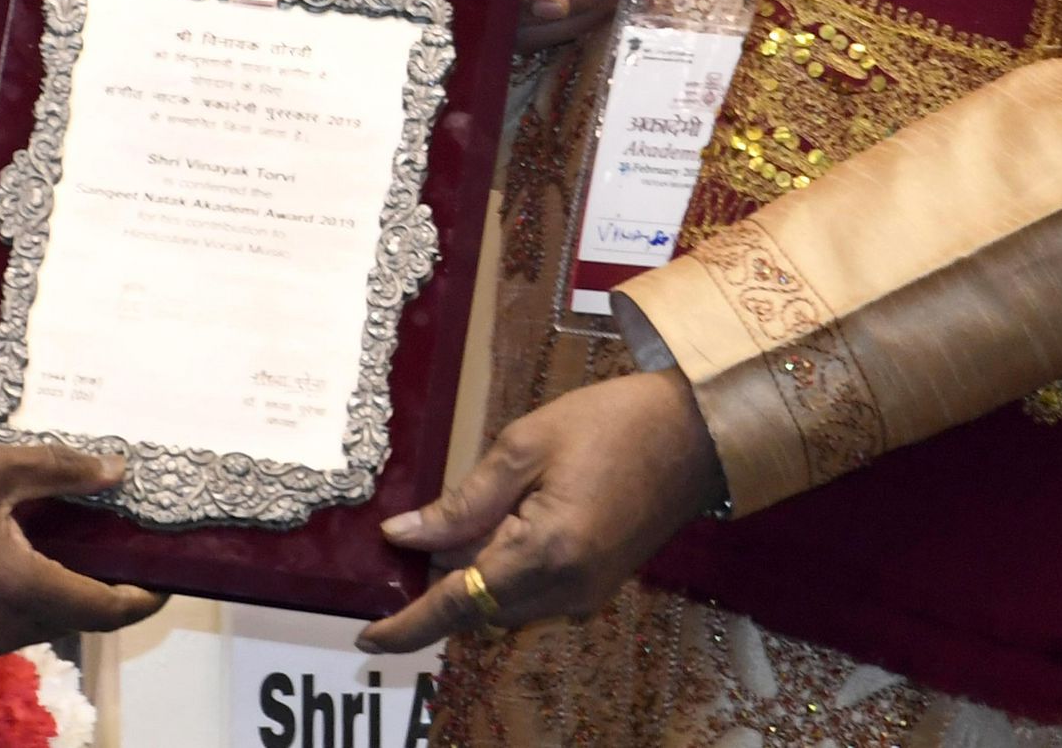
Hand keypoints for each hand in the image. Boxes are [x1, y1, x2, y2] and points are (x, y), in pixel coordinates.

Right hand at [0, 444, 163, 656]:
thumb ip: (61, 469)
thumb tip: (118, 470)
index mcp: (24, 592)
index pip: (108, 610)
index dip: (145, 596)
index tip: (169, 574)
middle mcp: (5, 629)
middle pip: (77, 616)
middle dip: (106, 585)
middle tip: (120, 537)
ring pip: (42, 618)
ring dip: (65, 586)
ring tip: (75, 534)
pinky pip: (8, 618)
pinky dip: (29, 591)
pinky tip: (21, 547)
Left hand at [357, 370, 722, 652]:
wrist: (693, 434)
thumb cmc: (609, 424)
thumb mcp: (524, 446)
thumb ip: (462, 501)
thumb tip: (404, 537)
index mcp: (545, 553)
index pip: (460, 603)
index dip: (409, 625)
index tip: (367, 637)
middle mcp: (567, 590)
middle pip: (479, 608)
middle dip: (444, 578)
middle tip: (422, 529)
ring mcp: (587, 595)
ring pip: (504, 605)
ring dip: (476, 574)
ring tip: (472, 514)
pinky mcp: (598, 588)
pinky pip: (532, 594)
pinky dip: (506, 571)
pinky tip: (508, 521)